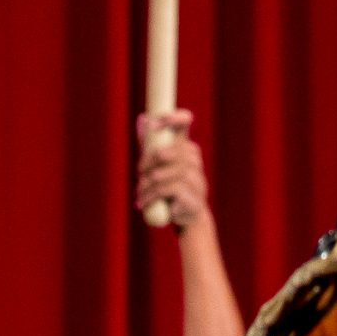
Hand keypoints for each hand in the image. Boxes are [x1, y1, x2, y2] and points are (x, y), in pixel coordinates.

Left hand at [134, 109, 211, 230]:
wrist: (187, 218)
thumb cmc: (170, 189)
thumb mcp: (159, 166)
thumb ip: (151, 145)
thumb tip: (142, 118)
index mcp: (186, 147)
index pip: (185, 122)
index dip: (172, 118)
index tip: (155, 123)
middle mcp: (194, 159)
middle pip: (166, 152)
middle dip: (147, 163)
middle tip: (139, 174)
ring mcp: (197, 178)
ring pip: (164, 174)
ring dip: (147, 185)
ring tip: (140, 194)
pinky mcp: (194, 196)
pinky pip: (169, 190)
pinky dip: (152, 196)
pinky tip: (144, 203)